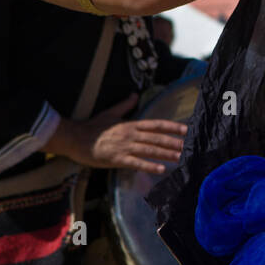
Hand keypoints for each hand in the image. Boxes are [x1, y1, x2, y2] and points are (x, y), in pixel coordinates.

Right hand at [48, 95, 186, 173]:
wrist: (74, 138)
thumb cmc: (92, 126)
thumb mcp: (110, 113)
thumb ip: (124, 105)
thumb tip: (134, 94)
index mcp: (131, 124)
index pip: (156, 124)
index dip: (172, 126)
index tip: (186, 129)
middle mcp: (131, 134)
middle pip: (157, 137)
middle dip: (174, 142)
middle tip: (190, 146)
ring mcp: (124, 147)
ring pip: (150, 150)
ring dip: (166, 154)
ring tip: (180, 157)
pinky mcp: (117, 159)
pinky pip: (136, 163)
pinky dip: (149, 165)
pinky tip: (161, 169)